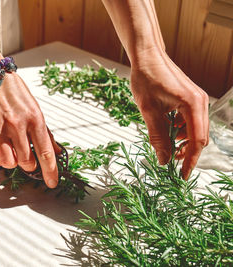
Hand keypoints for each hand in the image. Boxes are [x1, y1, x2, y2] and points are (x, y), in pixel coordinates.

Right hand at [0, 72, 60, 187]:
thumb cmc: (17, 95)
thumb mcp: (36, 111)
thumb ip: (46, 134)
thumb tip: (57, 153)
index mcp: (35, 120)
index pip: (45, 153)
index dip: (50, 171)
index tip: (53, 183)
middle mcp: (18, 125)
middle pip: (26, 162)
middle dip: (29, 166)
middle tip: (27, 159)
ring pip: (8, 162)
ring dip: (12, 163)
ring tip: (12, 154)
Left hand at [130, 50, 208, 179]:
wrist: (147, 57)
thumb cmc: (146, 79)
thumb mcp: (149, 111)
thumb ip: (157, 137)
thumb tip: (164, 160)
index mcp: (193, 105)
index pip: (197, 141)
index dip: (190, 160)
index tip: (182, 175)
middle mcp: (200, 103)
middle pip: (198, 137)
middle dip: (185, 151)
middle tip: (169, 160)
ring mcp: (197, 100)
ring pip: (193, 129)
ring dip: (180, 140)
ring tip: (163, 142)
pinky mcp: (190, 98)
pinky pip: (189, 120)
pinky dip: (178, 129)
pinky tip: (165, 128)